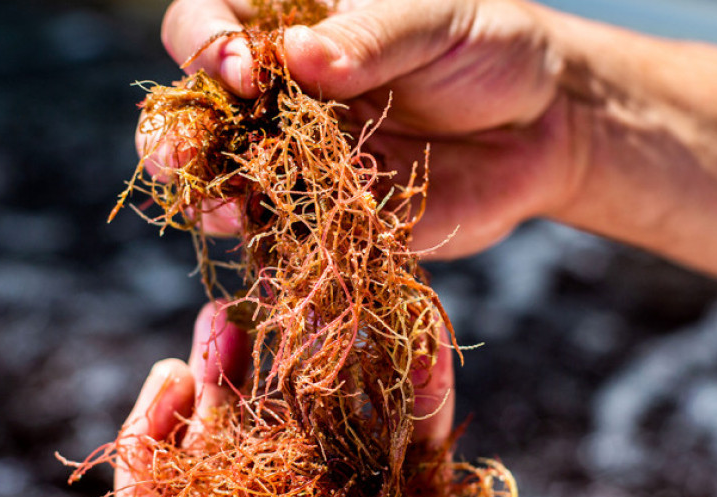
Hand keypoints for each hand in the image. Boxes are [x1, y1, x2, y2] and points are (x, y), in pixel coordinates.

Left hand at [113, 302, 619, 496]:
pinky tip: (417, 342)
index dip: (152, 452)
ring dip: (299, 370)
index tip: (171, 378)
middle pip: (232, 462)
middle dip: (223, 386)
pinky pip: (401, 432)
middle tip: (224, 318)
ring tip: (291, 305)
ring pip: (306, 434)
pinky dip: (410, 388)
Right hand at [152, 0, 586, 257]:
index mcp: (293, 24)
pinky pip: (287, 232)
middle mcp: (281, 95)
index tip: (246, 72)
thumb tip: (298, 58)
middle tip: (176, 154)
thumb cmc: (488, 48)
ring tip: (222, 209)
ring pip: (230, 180)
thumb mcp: (438, 19)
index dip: (209, 44)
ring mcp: (300, 159)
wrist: (540, 127)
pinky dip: (275, 245)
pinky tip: (274, 253)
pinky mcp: (329, 215)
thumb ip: (372, 37)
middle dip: (176, 133)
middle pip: (200, 111)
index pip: (212, 20)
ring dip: (213, 198)